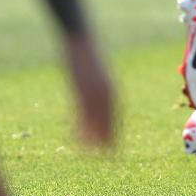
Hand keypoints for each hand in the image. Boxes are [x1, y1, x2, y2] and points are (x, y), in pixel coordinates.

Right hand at [65, 33, 115, 147]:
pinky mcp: (79, 89)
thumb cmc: (88, 54)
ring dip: (96, 138)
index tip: (117, 145)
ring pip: (96, 120)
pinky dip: (81, 129)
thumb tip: (100, 96)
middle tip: (112, 157)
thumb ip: (100, 86)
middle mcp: (106, 90)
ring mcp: (93, 91)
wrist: (80, 38)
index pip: (117, 113)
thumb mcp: (96, 73)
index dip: (116, 130)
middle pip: (110, 119)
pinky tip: (78, 142)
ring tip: (96, 156)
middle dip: (110, 138)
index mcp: (112, 86)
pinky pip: (81, 113)